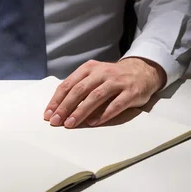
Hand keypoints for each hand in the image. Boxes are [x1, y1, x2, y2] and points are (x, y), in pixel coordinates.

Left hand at [43, 58, 165, 127]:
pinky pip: (116, 104)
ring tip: (71, 124)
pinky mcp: (131, 92)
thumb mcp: (94, 76)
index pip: (68, 84)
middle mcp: (102, 72)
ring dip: (81, 111)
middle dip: (65, 107)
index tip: (48, 114)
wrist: (142, 71)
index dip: (57, 100)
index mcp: (89, 68)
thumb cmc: (112, 78)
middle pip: (79, 90)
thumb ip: (79, 87)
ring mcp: (117, 81)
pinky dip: (104, 114)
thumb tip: (58, 108)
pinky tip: (93, 123)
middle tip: (56, 121)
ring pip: (96, 96)